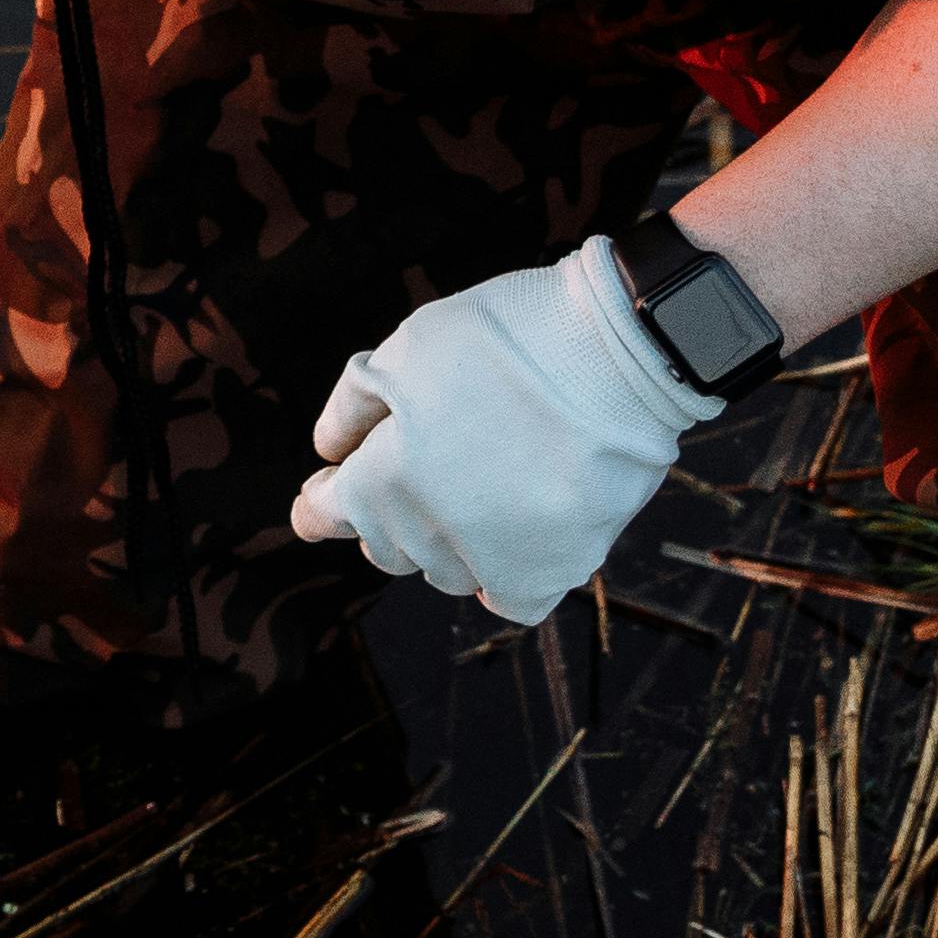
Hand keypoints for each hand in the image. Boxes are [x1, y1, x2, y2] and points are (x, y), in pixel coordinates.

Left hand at [287, 239, 722, 623]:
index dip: (317, 505)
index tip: (317, 499)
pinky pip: (513, 600)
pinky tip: (503, 552)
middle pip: (388, 546)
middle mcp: (434, 532)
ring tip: (470, 493)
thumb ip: (353, 407)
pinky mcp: (559, 567)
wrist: (620, 351)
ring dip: (443, 543)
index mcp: (385, 478)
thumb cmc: (507, 337)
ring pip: (446, 573)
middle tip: (406, 478)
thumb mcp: (406, 346)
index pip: (326, 514)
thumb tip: (328, 453)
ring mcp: (498, 557)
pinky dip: (502, 582)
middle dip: (385, 514)